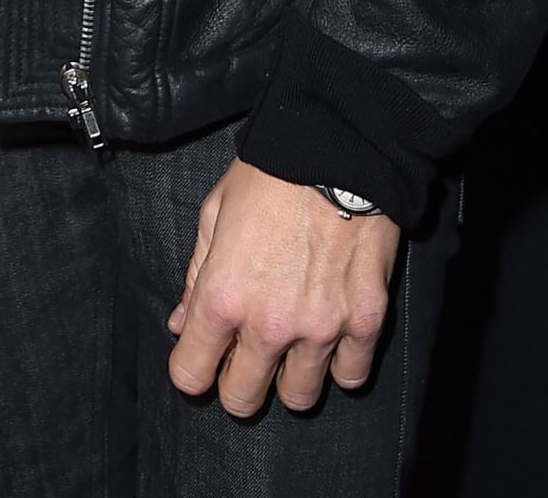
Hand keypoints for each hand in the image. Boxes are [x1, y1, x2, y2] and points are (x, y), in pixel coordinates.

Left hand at [167, 157, 399, 415]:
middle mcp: (270, 323)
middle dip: (237, 384)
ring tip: (292, 345)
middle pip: (243, 400)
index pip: (190, 375)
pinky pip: (351, 377)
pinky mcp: (366, 321)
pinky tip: (332, 337)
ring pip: (299, 398)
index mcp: (223, 295)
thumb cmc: (270, 174)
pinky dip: (340, 365)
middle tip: (246, 358)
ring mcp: (321, 328)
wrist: (338, 149)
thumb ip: (196, 275)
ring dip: (290, 377)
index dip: (192, 368)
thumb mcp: (215, 212)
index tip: (202, 357)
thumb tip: (182, 324)